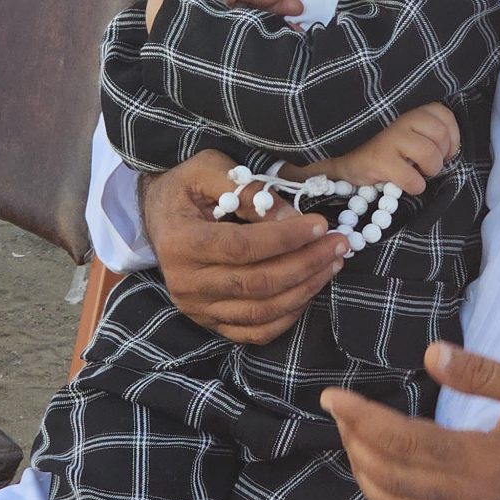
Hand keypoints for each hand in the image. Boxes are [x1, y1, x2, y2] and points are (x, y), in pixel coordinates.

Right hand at [142, 151, 348, 343]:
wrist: (159, 214)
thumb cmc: (187, 186)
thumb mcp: (210, 169)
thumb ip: (248, 189)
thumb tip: (290, 216)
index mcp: (182, 242)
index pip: (242, 247)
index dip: (285, 239)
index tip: (320, 224)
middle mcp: (186, 283)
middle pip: (257, 283)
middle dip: (306, 263)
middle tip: (339, 243)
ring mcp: (197, 308)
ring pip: (261, 311)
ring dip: (305, 288)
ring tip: (333, 262)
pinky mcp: (210, 322)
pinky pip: (255, 331)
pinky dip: (288, 315)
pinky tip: (310, 288)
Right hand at [313, 104, 459, 197]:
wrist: (339, 157)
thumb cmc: (378, 145)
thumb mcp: (402, 128)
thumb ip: (424, 129)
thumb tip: (451, 147)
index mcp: (408, 108)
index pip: (445, 115)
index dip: (451, 138)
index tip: (444, 152)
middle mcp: (400, 118)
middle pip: (441, 135)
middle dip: (441, 156)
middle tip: (428, 165)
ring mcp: (389, 138)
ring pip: (430, 155)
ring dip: (430, 171)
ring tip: (419, 174)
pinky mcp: (379, 159)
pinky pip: (413, 178)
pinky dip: (415, 186)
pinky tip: (407, 184)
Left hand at [322, 344, 499, 499]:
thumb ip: (483, 372)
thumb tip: (432, 354)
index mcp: (482, 462)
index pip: (404, 443)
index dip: (362, 420)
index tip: (333, 397)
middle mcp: (472, 498)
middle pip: (393, 476)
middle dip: (355, 441)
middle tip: (337, 409)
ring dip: (367, 474)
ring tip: (352, 439)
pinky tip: (383, 486)